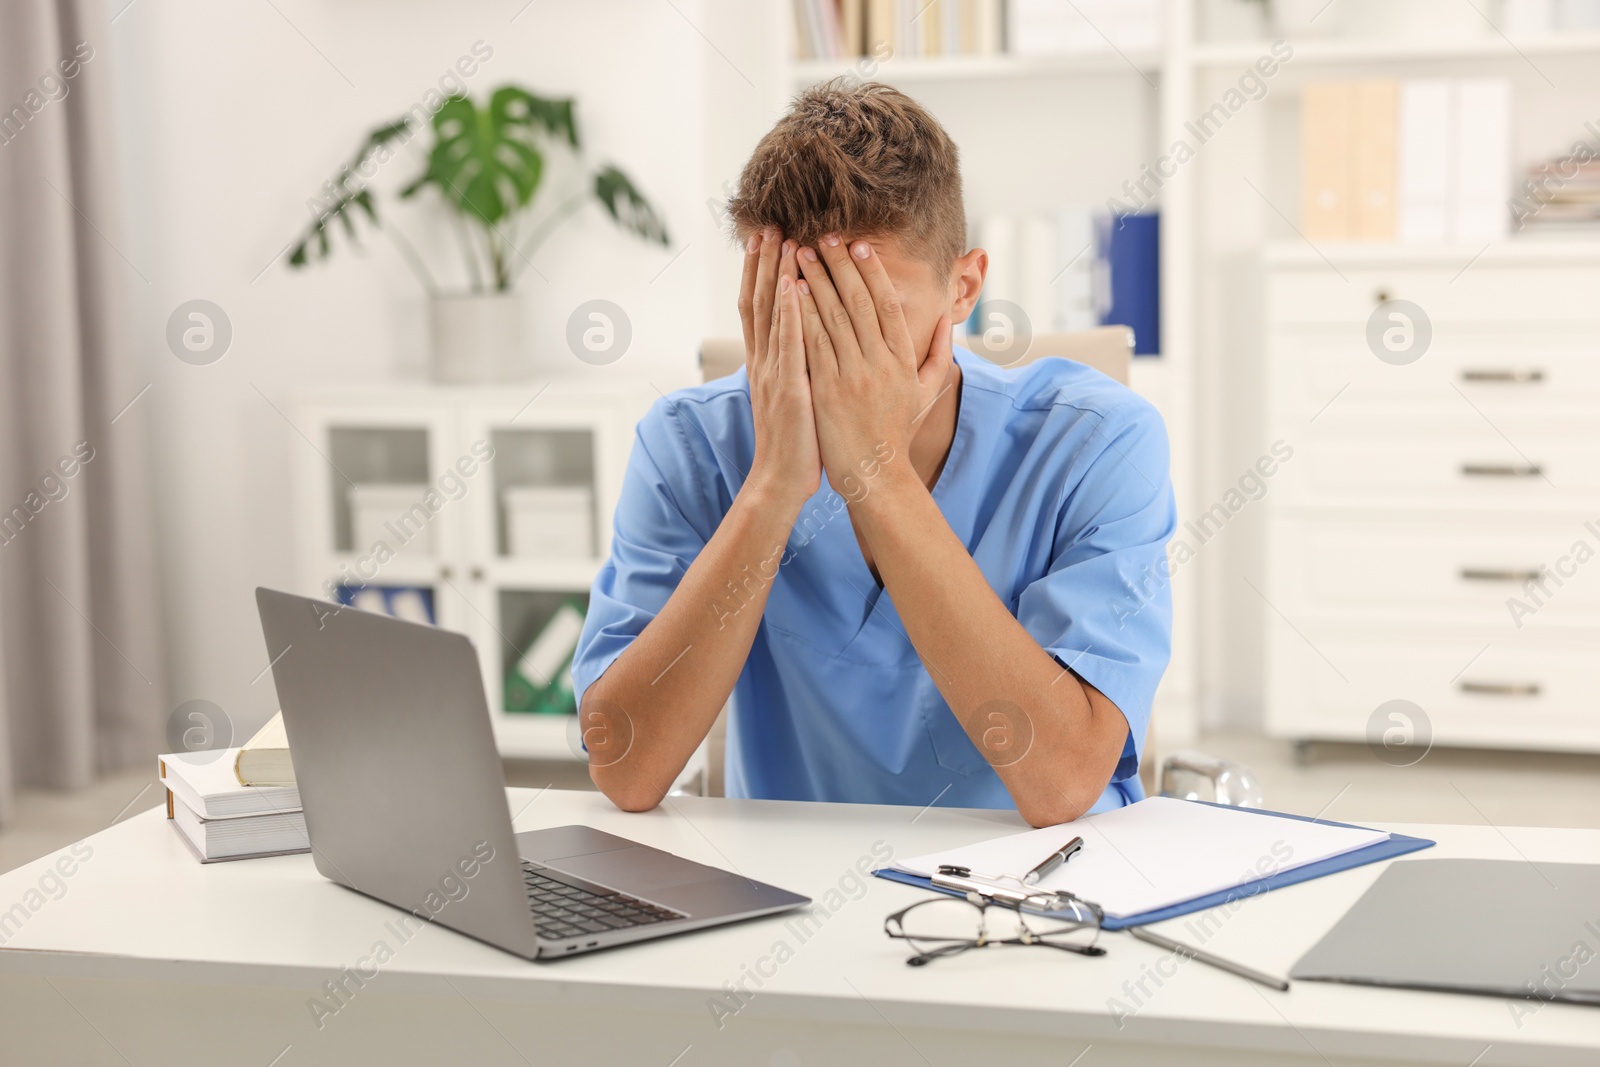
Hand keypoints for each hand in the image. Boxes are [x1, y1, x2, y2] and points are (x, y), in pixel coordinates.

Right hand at [737, 230, 820, 508]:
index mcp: (768, 361)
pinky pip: (789, 346)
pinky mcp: (790, 389)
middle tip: (768, 225)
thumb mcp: (795, 392)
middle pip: (760, 301)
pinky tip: (795, 289)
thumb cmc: (797, 439)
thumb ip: (797, 361)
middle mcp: (765, 361)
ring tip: (780, 241)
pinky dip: (790, 316)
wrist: (781, 479)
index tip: (768, 238)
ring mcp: (775, 373)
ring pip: (772, 316)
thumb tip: (806, 335)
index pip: (761, 306)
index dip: (763, 271)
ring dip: (775, 277)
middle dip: (763, 262)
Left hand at [794, 236, 953, 493]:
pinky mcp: (827, 391)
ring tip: (801, 254)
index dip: (873, 272)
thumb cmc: (896, 432)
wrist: (874, 474)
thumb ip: (938, 353)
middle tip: (823, 237)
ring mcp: (852, 376)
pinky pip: (813, 345)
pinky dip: (802, 315)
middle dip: (839, 266)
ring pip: (833, 318)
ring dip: (816, 281)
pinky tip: (790, 292)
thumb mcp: (926, 393)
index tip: (860, 246)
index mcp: (902, 360)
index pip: (887, 305)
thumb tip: (948, 318)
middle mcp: (879, 363)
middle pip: (858, 302)